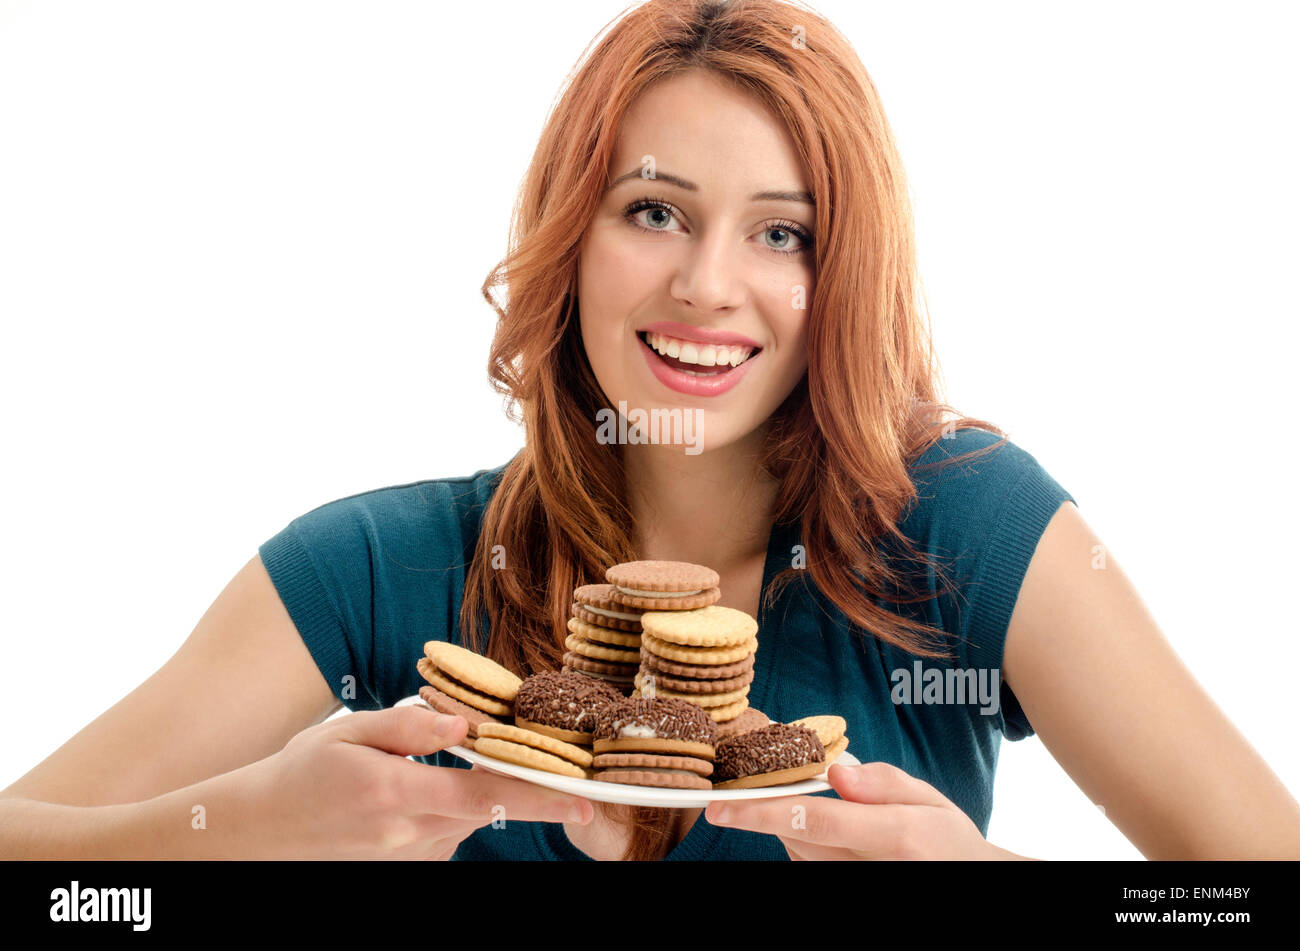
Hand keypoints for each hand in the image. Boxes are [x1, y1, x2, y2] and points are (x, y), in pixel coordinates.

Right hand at [234, 704, 592, 858]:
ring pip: (469, 816)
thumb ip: (408, 727)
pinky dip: (447, 806)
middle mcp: (408, 836)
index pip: (485, 796)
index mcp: (396, 795)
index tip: (583, 801)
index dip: (539, 797)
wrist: (259, 833)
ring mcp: (409, 857)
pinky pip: (448, 830)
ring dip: (469, 788)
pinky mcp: (408, 865)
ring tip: (421, 765)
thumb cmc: (301, 771)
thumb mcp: (347, 732)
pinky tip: (410, 790)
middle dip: (511, 778)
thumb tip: (463, 723)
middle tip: (525, 751)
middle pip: (486, 805)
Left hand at [704, 761, 1024, 859]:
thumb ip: (883, 782)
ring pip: (799, 855)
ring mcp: (860, 886)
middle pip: (798, 838)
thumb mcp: (931, 801)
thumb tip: (835, 772)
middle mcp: (874, 869)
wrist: (974, 882)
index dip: (762, 812)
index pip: (815, 821)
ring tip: (836, 818)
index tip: (721, 808)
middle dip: (780, 810)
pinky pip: (810, 869)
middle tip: (782, 787)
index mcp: (897, 836)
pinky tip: (834, 841)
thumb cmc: (950, 841)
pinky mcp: (848, 893)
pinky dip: (808, 849)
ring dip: (795, 830)